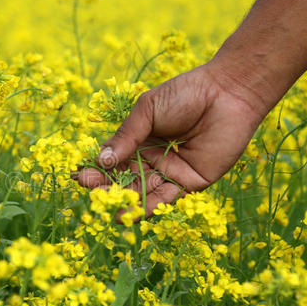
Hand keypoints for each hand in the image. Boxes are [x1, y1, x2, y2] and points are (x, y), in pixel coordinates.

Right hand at [77, 61, 267, 216]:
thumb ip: (126, 136)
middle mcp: (152, 159)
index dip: (96, 168)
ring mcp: (170, 172)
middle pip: (124, 179)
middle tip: (90, 190)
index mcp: (139, 140)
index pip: (112, 159)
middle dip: (107, 186)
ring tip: (109, 208)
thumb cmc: (185, 93)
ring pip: (143, 192)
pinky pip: (167, 198)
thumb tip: (101, 159)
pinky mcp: (190, 183)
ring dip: (125, 202)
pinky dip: (149, 207)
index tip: (79, 174)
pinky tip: (132, 212)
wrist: (227, 93)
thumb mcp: (148, 110)